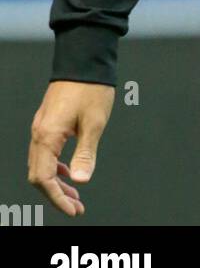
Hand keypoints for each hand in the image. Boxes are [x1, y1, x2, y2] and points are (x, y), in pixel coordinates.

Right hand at [28, 80, 114, 216]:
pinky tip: (68, 171)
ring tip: (75, 194)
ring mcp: (41, 126)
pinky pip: (44, 151)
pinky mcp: (47, 121)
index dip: (57, 198)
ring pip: (40, 164)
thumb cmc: (91, 88)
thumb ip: (86, 153)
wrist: (84, 58)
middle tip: (77, 206)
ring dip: (55, 182)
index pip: (43, 178)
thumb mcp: (94, 123)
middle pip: (38, 175)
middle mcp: (39, 133)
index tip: (73, 209)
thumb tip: (80, 180)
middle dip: (56, 194)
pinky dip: (55, 166)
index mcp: (47, 136)